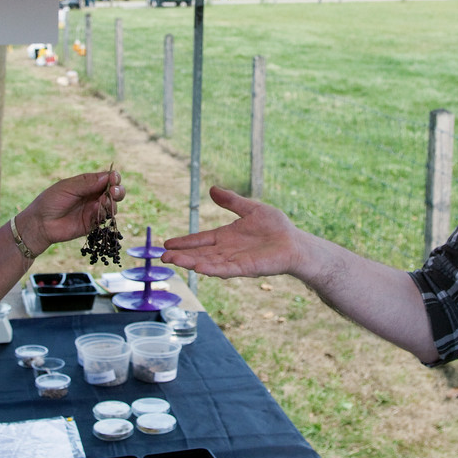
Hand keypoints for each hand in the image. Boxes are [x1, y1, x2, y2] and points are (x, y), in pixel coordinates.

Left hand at [21, 169, 122, 254]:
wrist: (41, 223)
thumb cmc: (50, 201)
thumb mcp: (68, 188)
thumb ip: (87, 183)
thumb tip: (108, 176)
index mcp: (87, 184)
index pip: (106, 178)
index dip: (113, 178)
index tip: (114, 179)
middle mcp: (93, 196)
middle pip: (114, 191)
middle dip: (118, 191)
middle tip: (113, 192)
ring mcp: (94, 210)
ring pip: (112, 205)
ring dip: (111, 202)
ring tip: (103, 201)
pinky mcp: (92, 223)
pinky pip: (104, 218)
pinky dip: (104, 213)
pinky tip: (97, 210)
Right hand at [161, 186, 304, 278]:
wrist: (294, 242)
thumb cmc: (276, 227)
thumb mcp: (250, 209)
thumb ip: (231, 201)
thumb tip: (211, 189)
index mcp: (225, 236)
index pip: (200, 239)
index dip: (184, 242)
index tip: (167, 244)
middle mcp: (226, 250)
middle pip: (199, 253)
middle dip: (181, 255)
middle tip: (162, 257)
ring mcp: (234, 260)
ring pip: (208, 262)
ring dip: (190, 262)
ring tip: (173, 262)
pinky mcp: (245, 268)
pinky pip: (225, 269)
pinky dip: (211, 269)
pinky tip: (198, 268)